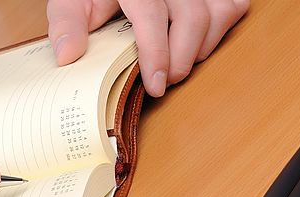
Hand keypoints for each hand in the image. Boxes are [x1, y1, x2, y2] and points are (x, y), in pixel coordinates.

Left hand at [47, 0, 249, 95]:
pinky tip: (194, 46)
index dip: (156, 53)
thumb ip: (67, 23)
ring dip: (198, 49)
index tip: (155, 86)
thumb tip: (68, 55)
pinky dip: (218, 33)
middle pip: (192, 18)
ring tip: (175, 66)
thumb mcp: (73, 1)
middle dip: (180, 59)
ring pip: (216, 14)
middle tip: (162, 83)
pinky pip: (232, 8)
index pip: (152, 15)